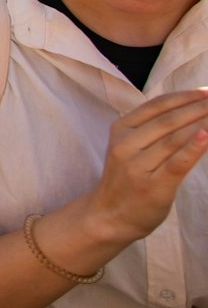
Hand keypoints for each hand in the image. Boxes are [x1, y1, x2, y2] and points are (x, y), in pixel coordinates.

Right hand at [85, 88, 207, 245]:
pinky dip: (194, 148)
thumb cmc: (127, 179)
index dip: (184, 97)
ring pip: (175, 139)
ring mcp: (138, 165)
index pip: (156, 106)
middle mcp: (126, 144)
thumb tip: (187, 110)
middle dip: (198, 108)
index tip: (206, 91)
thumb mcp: (129, 147)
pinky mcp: (154, 185)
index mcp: (120, 129)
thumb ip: (150, 129)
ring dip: (202, 123)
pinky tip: (207, 136)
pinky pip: (177, 163)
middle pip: (168, 120)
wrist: (110, 216)